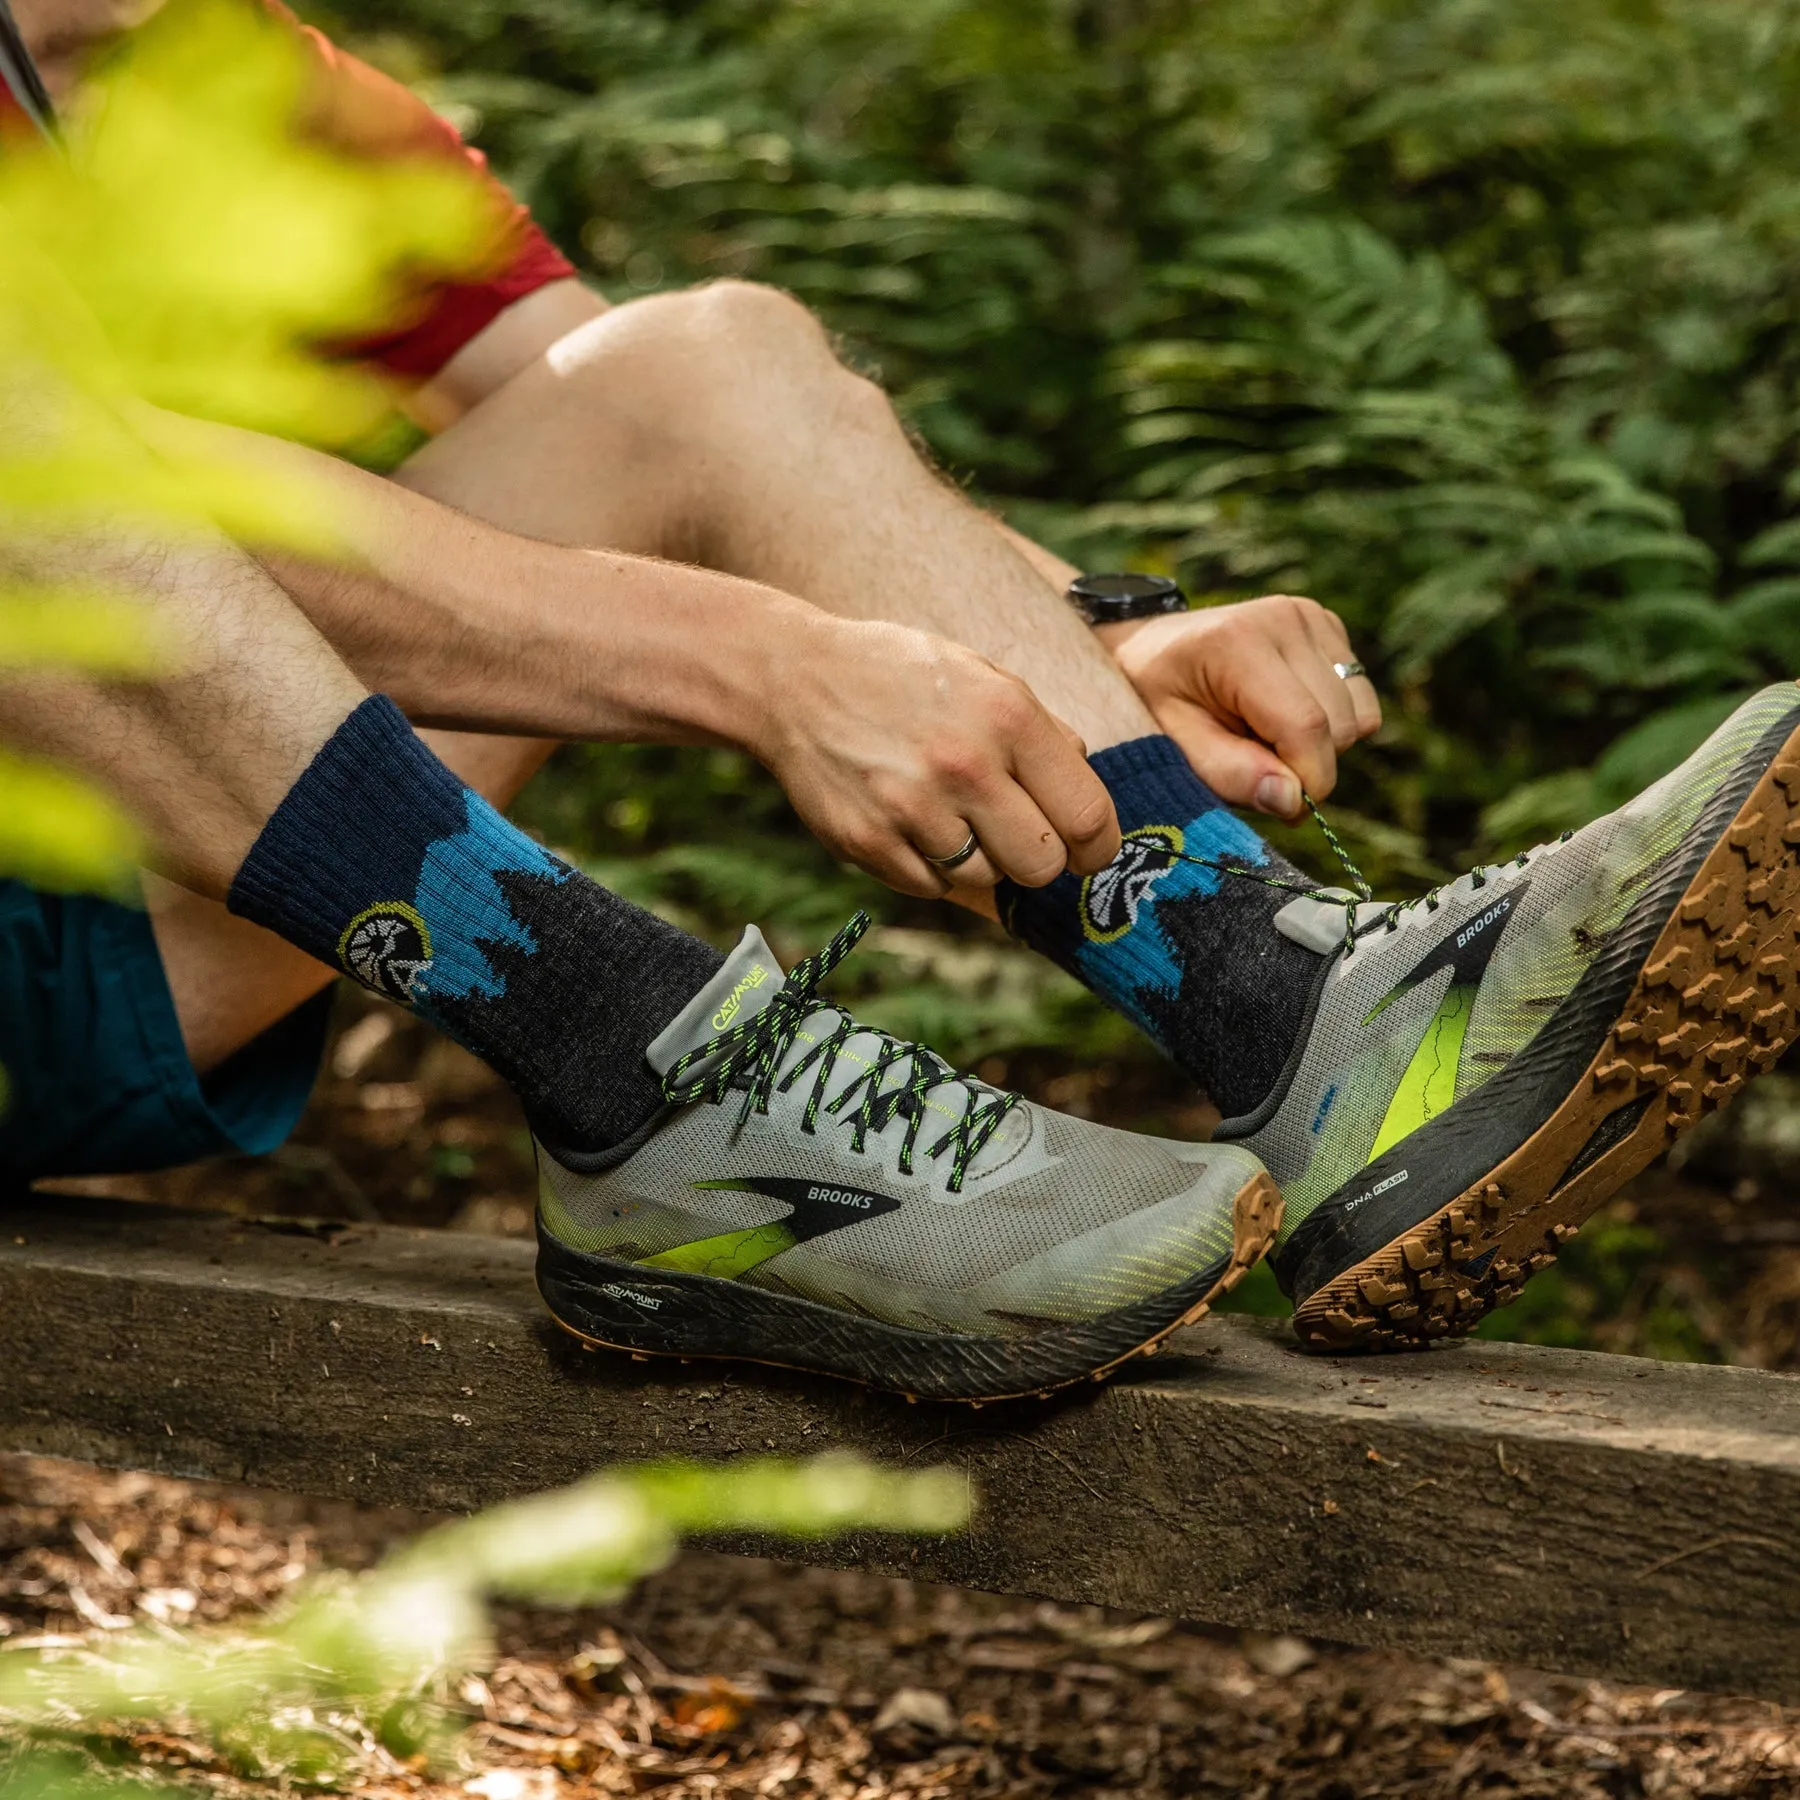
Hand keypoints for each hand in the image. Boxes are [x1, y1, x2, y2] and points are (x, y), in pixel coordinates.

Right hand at [752, 616, 1120, 897]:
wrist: (793, 677)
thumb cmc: (900, 676)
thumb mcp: (982, 676)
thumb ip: (1041, 730)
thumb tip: (1085, 787)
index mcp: (1008, 716)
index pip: (1086, 815)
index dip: (1097, 846)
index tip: (1088, 851)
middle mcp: (965, 765)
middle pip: (1040, 865)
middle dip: (1039, 861)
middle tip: (1021, 841)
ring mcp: (912, 808)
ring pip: (984, 881)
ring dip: (979, 861)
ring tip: (951, 817)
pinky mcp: (868, 842)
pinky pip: (930, 887)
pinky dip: (930, 868)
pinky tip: (912, 824)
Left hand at [1097, 595, 1380, 820]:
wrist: (1152, 646)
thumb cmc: (1158, 699)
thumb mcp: (1175, 744)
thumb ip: (1231, 774)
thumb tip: (1293, 800)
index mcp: (1239, 642)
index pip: (1306, 726)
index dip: (1307, 782)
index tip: (1286, 811)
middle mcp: (1286, 619)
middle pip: (1339, 726)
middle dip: (1307, 766)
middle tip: (1256, 764)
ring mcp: (1312, 618)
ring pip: (1358, 717)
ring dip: (1321, 745)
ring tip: (1266, 736)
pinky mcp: (1328, 627)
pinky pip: (1359, 699)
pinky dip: (1331, 721)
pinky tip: (1284, 714)